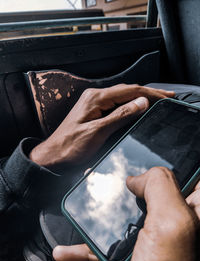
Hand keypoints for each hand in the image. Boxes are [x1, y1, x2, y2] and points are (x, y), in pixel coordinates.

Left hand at [30, 84, 173, 166]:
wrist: (54, 154)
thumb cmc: (71, 146)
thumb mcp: (98, 132)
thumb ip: (120, 116)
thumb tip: (141, 102)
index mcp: (96, 98)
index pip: (129, 91)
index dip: (150, 93)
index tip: (165, 97)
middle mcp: (94, 97)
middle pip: (127, 91)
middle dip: (148, 93)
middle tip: (166, 97)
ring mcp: (94, 103)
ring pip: (122, 96)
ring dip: (140, 97)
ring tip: (156, 100)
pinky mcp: (94, 111)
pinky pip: (116, 103)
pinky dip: (130, 104)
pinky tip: (137, 106)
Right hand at [53, 167, 196, 260]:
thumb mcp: (170, 225)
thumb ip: (160, 186)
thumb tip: (136, 178)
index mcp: (188, 214)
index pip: (185, 177)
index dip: (167, 163)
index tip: (143, 155)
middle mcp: (169, 226)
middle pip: (146, 193)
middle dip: (125, 186)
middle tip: (107, 177)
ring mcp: (147, 243)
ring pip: (121, 218)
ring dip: (98, 216)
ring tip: (81, 208)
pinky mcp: (128, 259)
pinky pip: (104, 248)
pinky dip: (83, 250)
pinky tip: (66, 251)